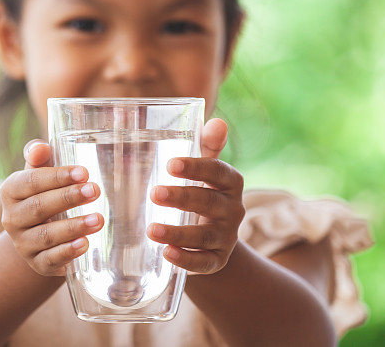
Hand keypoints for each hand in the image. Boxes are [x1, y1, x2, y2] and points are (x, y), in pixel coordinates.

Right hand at [0, 140, 103, 275]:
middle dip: (68, 198)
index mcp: (11, 191)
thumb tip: (41, 147)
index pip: (30, 182)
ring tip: (98, 219)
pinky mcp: (37, 263)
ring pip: (45, 236)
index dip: (56, 176)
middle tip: (95, 190)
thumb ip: (40, 156)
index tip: (84, 172)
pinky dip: (67, 252)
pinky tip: (85, 244)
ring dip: (73, 227)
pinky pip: (50, 259)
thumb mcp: (40, 172)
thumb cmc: (45, 192)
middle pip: (38, 207)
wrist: (40, 232)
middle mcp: (12, 218)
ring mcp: (23, 244)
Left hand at [147, 118, 244, 274]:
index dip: (197, 167)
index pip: (218, 171)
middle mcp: (233, 209)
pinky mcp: (217, 260)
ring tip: (151, 229)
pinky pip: (204, 262)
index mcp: (230, 182)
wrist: (211, 237)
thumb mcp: (205, 169)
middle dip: (182, 198)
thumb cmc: (203, 192)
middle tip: (154, 193)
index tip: (170, 164)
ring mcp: (227, 237)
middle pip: (209, 202)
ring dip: (178, 233)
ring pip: (204, 236)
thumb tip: (217, 122)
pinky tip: (166, 253)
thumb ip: (207, 145)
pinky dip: (186, 259)